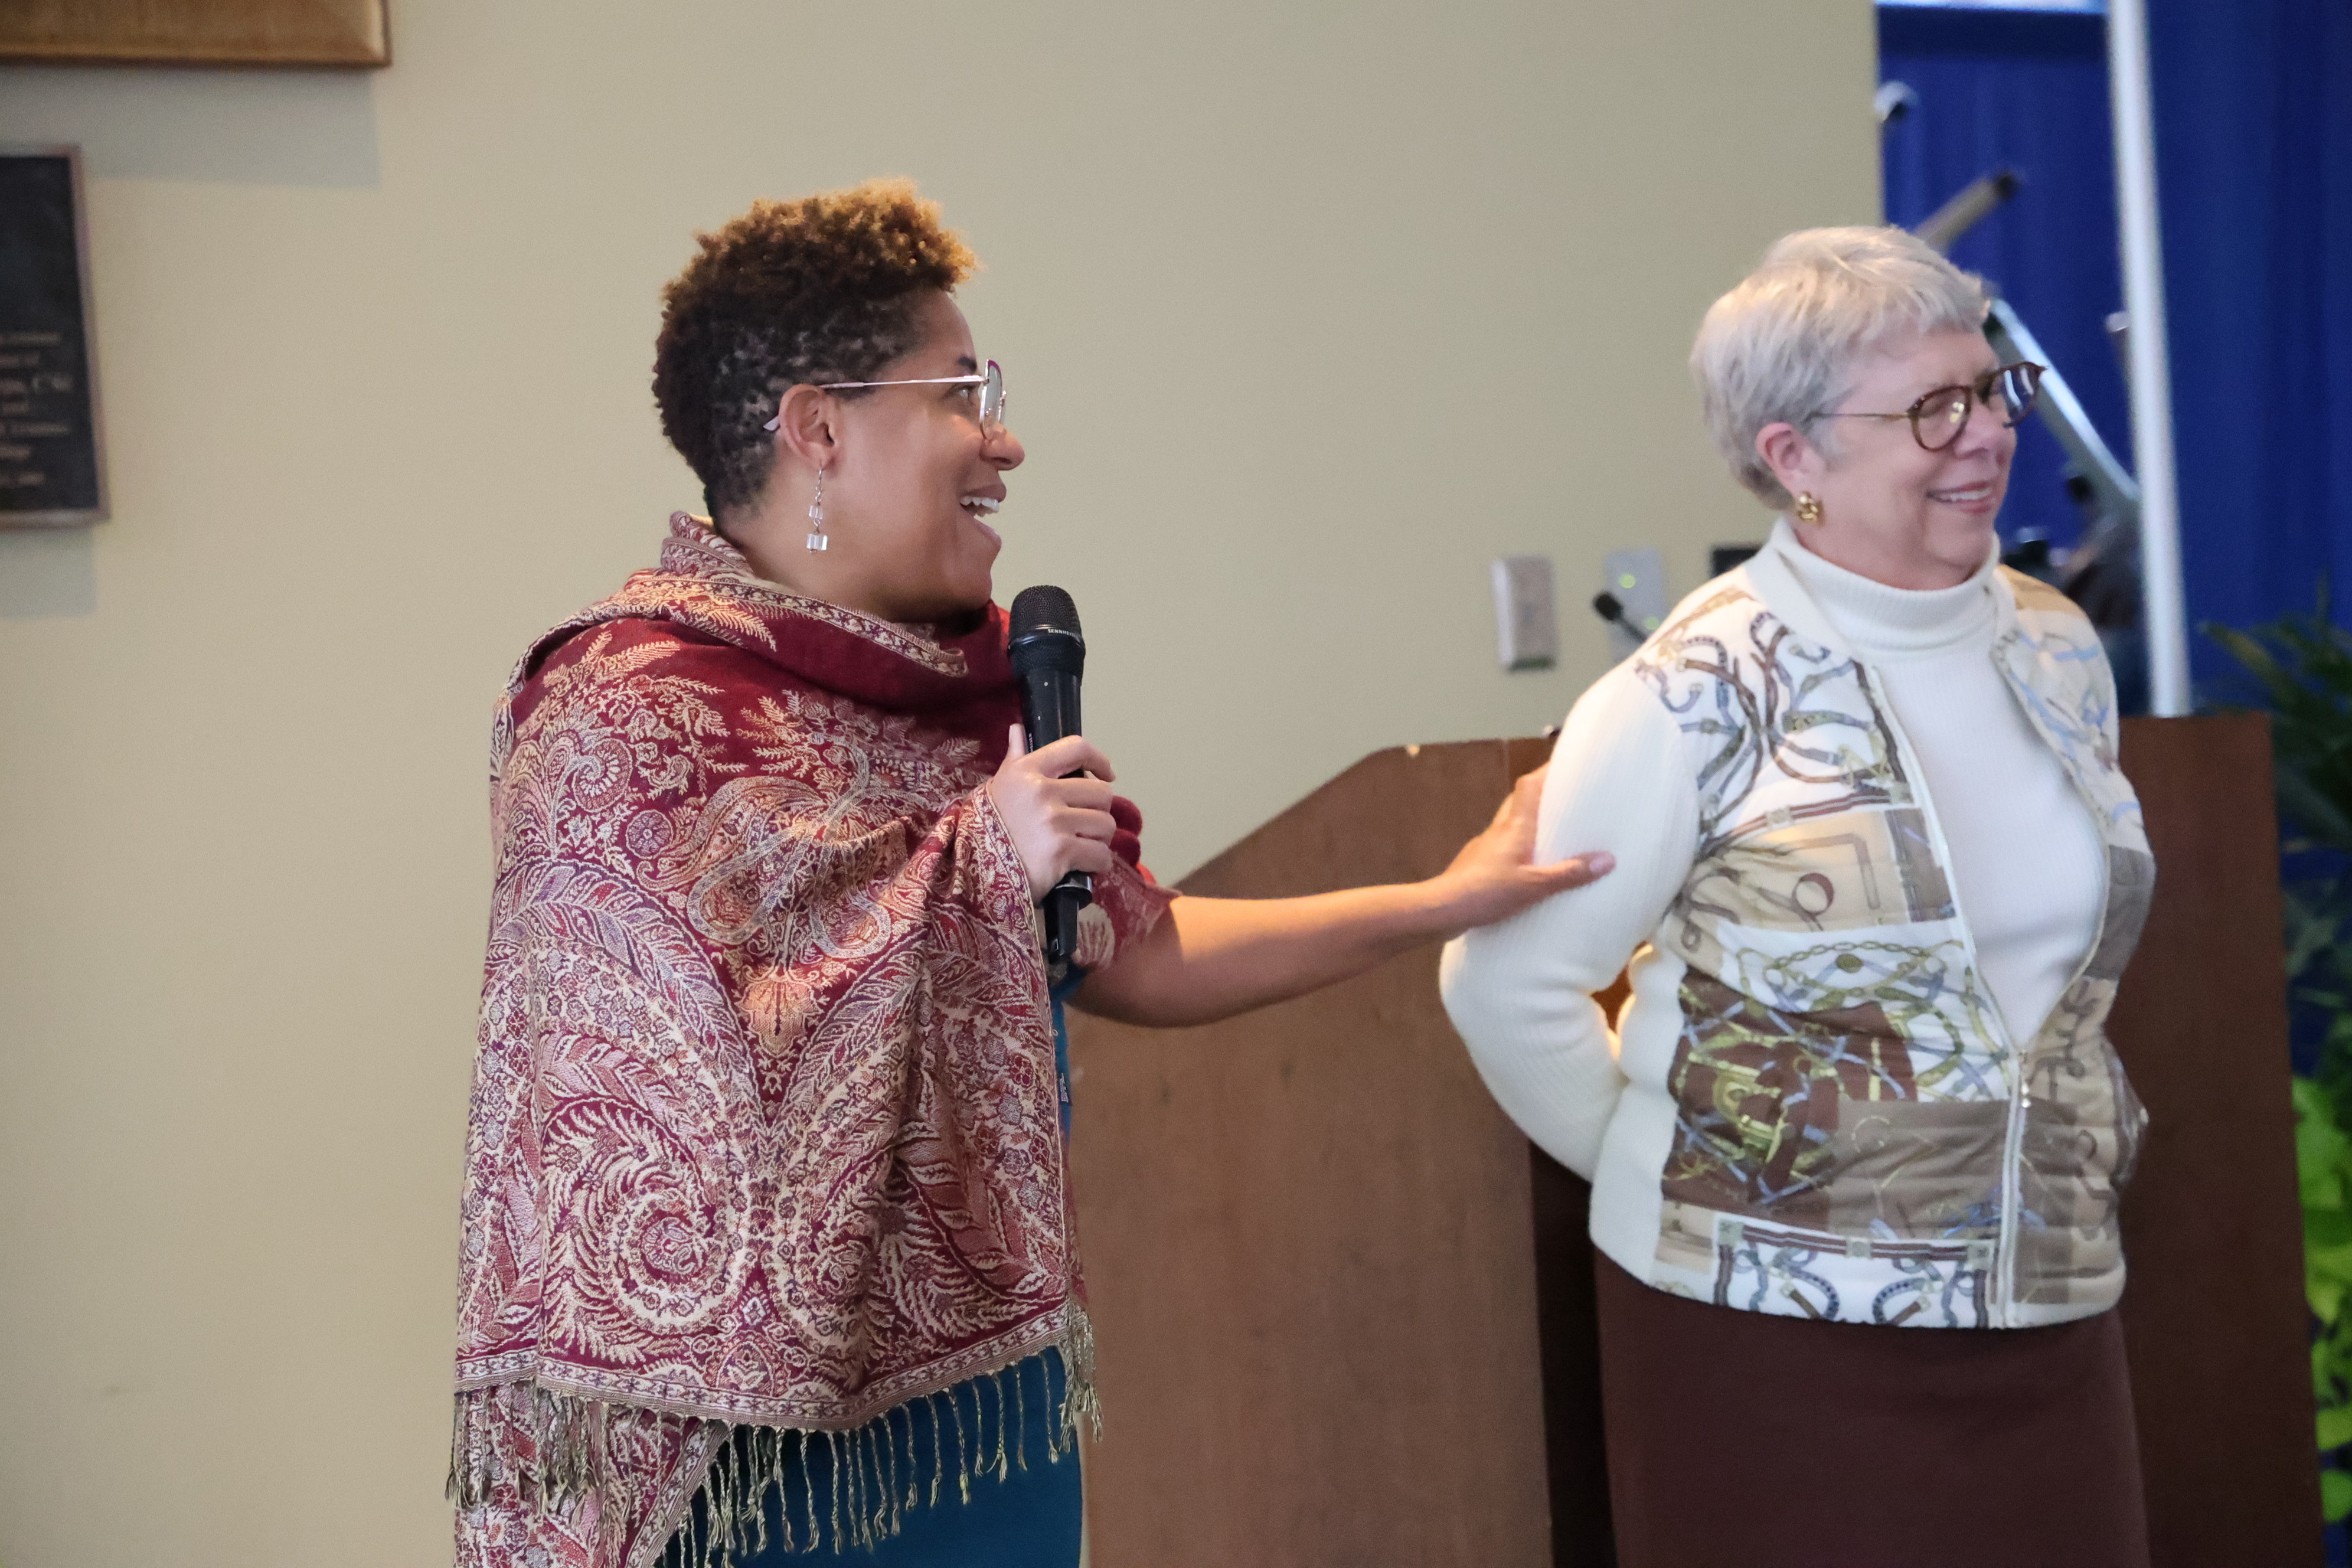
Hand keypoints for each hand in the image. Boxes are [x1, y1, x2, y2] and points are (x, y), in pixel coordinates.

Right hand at [987, 726, 1120, 899]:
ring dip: (1099, 839)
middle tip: (1083, 825)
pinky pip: (1101, 855)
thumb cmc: (987, 828)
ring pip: (1106, 825)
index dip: (1099, 760)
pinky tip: (1083, 867)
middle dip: (1098, 811)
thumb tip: (1017, 730)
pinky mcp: (1061, 852)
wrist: (971, 874)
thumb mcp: (997, 788)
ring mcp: (1053, 822)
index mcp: (1027, 770)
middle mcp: (1042, 791)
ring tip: (1081, 846)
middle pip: (1101, 793)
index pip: (1077, 748)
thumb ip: (1014, 759)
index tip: (1106, 774)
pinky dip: (1098, 864)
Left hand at [1427, 765, 1613, 933]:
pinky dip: (1518, 848)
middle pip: (1519, 801)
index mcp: (1514, 827)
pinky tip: (1528, 865)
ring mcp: (1484, 847)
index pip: (1529, 786)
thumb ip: (1570, 873)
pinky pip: (1502, 848)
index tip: (1565, 764)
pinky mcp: (1477, 864)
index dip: (1545, 771)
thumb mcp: (1535, 886)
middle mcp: (1498, 831)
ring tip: (1553, 834)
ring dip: (1529, 824)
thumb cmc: (1486, 892)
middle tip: (1566, 800)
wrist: (1442, 909)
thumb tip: (1607, 859)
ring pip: (1510, 825)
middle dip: (1541, 796)